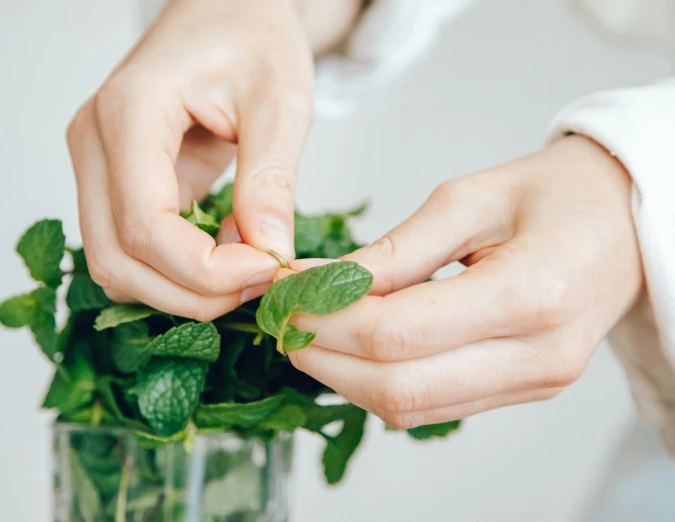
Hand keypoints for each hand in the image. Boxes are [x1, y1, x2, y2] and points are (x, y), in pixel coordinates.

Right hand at [66, 0, 360, 319]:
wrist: (226, 14)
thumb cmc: (252, 39)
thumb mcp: (281, 101)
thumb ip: (272, 178)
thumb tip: (271, 255)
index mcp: (129, 113)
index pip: (144, 226)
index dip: (205, 270)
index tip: (268, 269)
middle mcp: (94, 144)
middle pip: (117, 260)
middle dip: (191, 293)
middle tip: (260, 281)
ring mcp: (95, 166)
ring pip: (115, 266)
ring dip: (180, 289)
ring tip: (246, 266)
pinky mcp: (113, 184)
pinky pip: (130, 251)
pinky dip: (176, 272)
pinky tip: (226, 250)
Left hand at [287, 136, 642, 428]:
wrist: (624, 223)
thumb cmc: (554, 195)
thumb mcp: (469, 198)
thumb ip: (395, 251)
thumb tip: (319, 284)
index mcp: (531, 294)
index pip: (397, 333)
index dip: (325, 318)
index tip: (283, 292)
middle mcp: (537, 356)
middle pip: (395, 386)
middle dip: (323, 355)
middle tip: (282, 317)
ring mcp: (532, 384)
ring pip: (408, 408)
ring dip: (342, 377)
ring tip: (307, 331)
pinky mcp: (520, 391)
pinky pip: (430, 407)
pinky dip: (377, 383)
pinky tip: (350, 348)